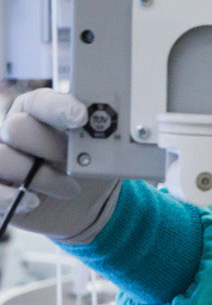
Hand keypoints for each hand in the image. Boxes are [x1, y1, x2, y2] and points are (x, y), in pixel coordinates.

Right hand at [0, 89, 119, 243]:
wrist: (89, 202)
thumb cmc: (92, 165)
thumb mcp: (102, 147)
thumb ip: (99, 131)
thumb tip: (107, 121)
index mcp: (39, 112)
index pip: (39, 101)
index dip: (58, 107)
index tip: (80, 117)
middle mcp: (14, 131)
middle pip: (17, 127)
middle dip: (50, 145)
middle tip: (73, 159)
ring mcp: (2, 158)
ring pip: (2, 158)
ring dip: (40, 176)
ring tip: (69, 189)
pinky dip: (10, 198)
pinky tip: (35, 202)